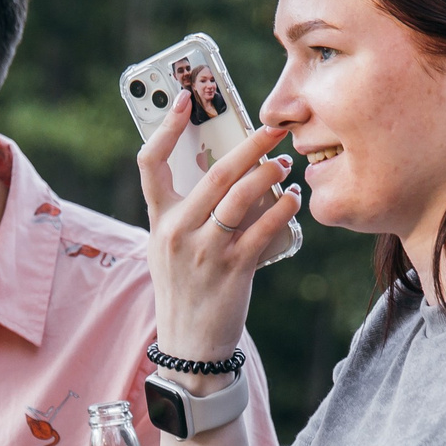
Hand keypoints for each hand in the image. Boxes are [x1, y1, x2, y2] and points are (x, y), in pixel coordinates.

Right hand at [138, 91, 300, 363]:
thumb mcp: (173, 247)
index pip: (151, 163)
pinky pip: (261, 230)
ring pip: (240, 198)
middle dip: (248, 146)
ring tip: (285, 163)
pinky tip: (294, 198)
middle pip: (213, 174)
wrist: (189, 345)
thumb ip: (192, 211)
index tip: (184, 100)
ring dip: (268, 175)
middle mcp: (176, 232)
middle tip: (273, 129)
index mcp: (159, 219)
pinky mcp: (231, 271)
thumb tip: (233, 170)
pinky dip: (281, 209)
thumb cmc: (187, 288)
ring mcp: (203, 252)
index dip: (165, 127)